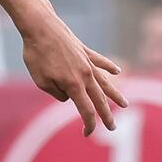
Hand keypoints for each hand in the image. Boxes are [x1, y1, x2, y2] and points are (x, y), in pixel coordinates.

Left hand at [19, 16, 126, 134]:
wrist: (40, 27)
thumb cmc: (37, 55)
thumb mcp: (41, 81)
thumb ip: (57, 93)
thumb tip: (69, 95)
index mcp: (74, 85)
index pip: (86, 110)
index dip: (89, 124)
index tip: (87, 134)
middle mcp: (85, 75)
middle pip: (99, 99)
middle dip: (106, 116)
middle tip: (113, 128)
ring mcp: (87, 62)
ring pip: (105, 82)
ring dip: (115, 95)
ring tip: (125, 104)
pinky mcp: (84, 51)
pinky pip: (100, 61)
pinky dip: (109, 67)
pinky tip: (117, 72)